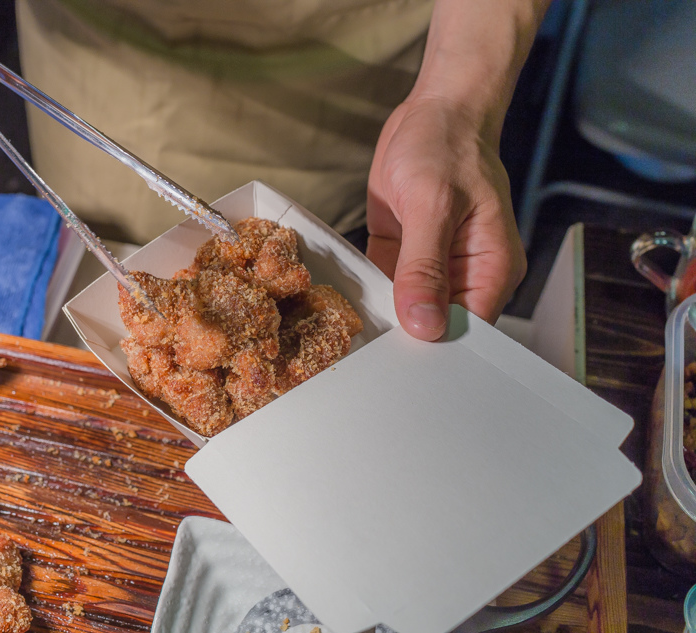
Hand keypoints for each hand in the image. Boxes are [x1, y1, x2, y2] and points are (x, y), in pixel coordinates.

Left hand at [366, 95, 526, 340]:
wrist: (434, 110)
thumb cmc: (447, 145)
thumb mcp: (431, 203)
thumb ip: (425, 267)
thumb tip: (425, 325)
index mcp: (491, 268)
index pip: (469, 330)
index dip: (437, 349)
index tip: (401, 366)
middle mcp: (465, 274)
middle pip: (438, 327)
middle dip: (406, 341)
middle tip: (370, 360)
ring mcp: (434, 267)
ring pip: (407, 312)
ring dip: (383, 320)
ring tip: (352, 338)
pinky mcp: (404, 257)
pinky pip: (385, 289)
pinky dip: (368, 296)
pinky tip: (347, 307)